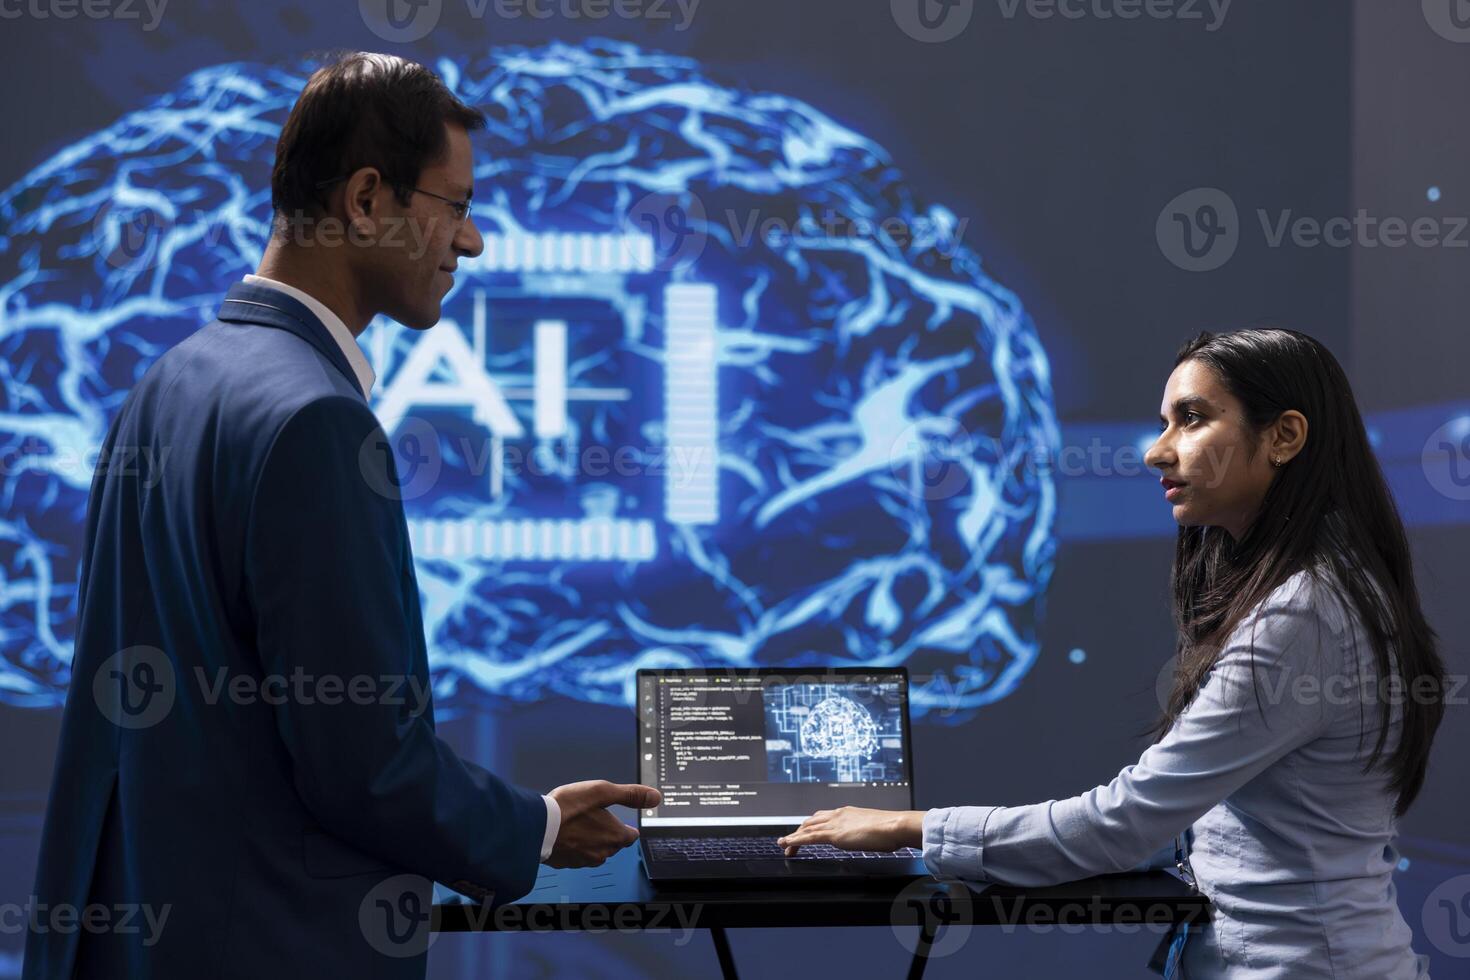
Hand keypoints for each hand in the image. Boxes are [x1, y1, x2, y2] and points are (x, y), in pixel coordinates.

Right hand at [545, 780, 661, 868]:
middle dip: (607, 832)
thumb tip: (655, 797)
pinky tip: (566, 833)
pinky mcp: (567, 863)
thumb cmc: (568, 808)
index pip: (631, 836)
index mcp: (615, 837)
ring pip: (595, 850)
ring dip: (591, 839)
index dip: (625, 826)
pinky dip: (575, 845)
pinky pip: (577, 854)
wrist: (537, 827)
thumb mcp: (602, 792)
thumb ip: (630, 795)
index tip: (618, 820)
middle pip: (613, 844)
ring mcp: (584, 861)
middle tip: (594, 817)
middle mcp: (603, 853)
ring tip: (578, 823)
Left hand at [777, 807, 923, 856]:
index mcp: (847, 812)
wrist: (894, 826)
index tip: (805, 831)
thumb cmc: (890, 829)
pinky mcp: (833, 834)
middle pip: (811, 821)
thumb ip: (865, 831)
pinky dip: (794, 840)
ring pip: (806, 828)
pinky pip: (808, 837)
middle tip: (791, 841)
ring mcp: (835, 823)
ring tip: (784, 845)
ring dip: (793, 837)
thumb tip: (867, 838)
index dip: (811, 825)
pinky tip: (787, 845)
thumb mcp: (873, 828)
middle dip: (799, 831)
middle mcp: (838, 814)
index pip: (823, 817)